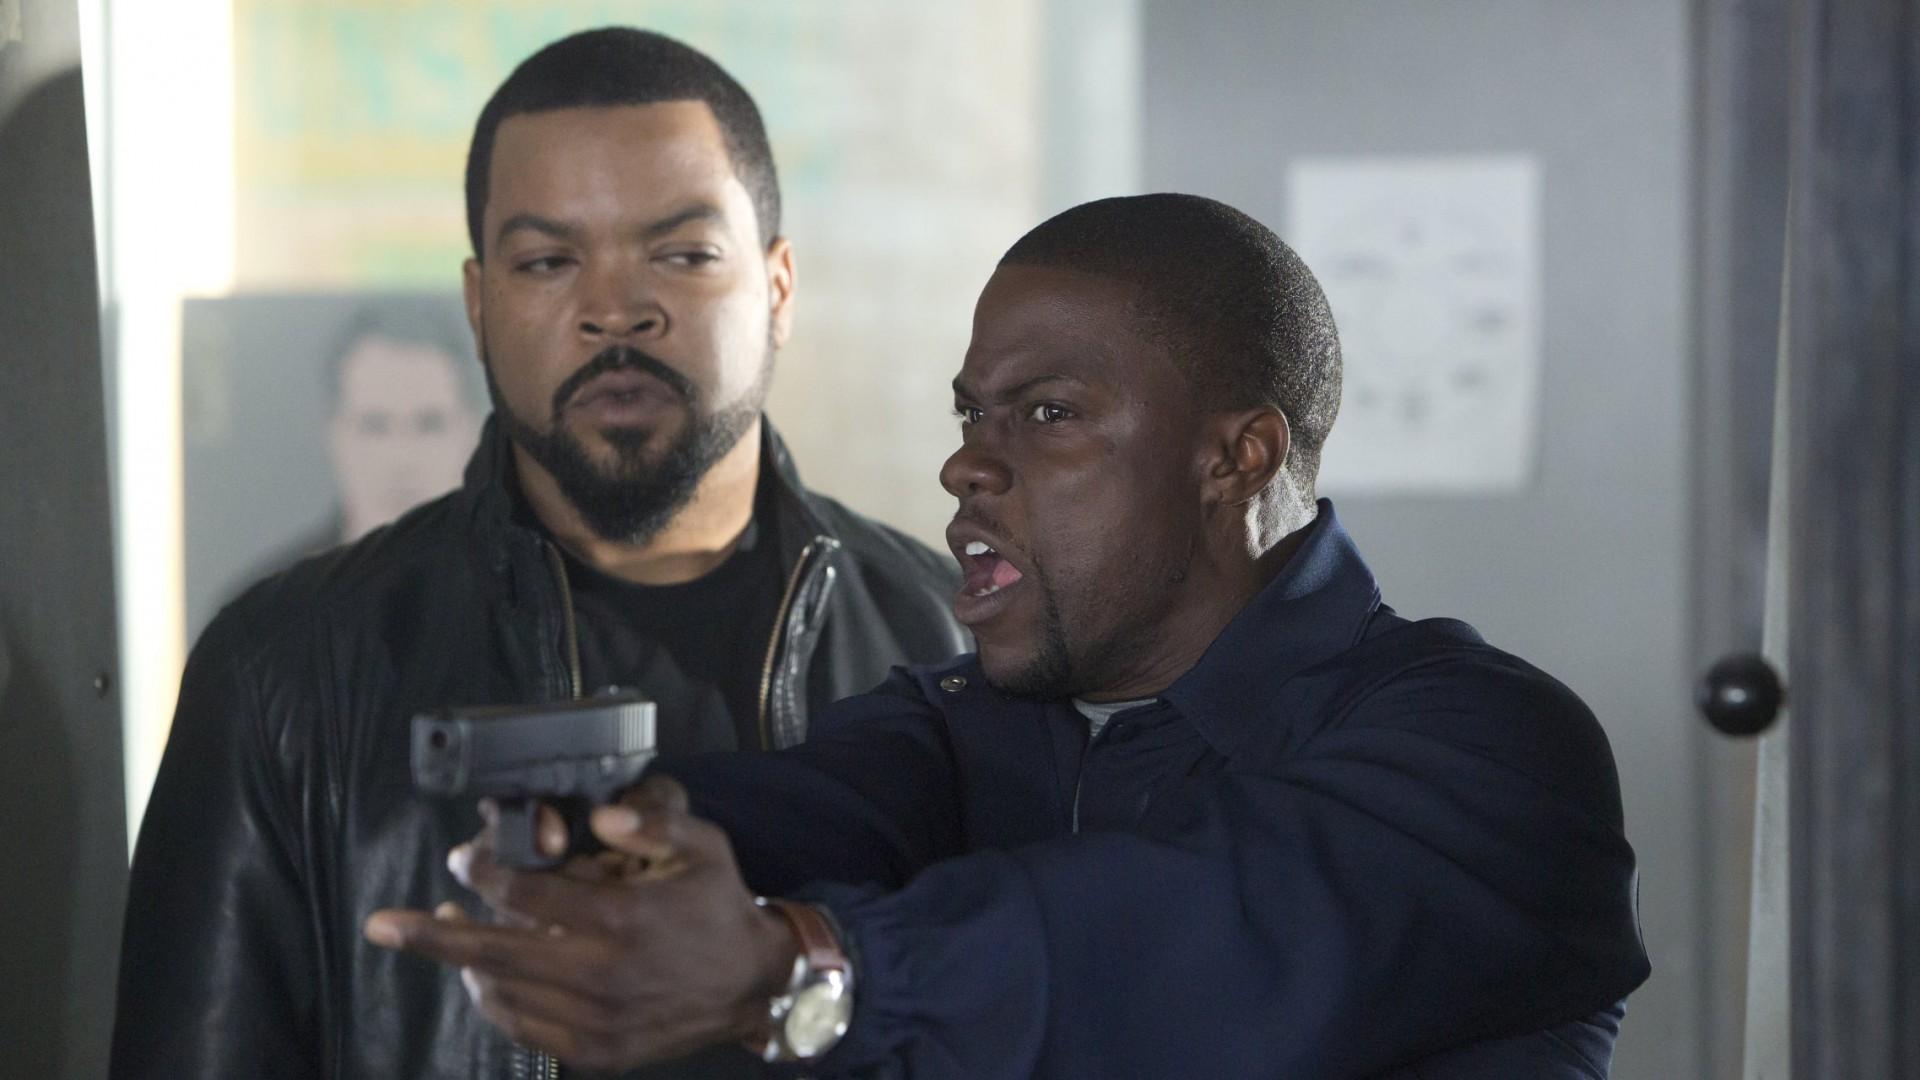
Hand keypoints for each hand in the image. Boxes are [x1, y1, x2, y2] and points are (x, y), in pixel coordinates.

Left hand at [363, 776, 798, 1069]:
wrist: (754, 986)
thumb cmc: (719, 907)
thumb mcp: (704, 848)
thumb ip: (654, 822)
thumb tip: (600, 817)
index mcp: (623, 919)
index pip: (529, 894)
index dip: (486, 874)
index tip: (464, 862)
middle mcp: (601, 975)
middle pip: (494, 953)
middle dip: (431, 936)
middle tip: (381, 926)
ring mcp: (596, 1021)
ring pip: (502, 994)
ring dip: (464, 966)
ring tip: (443, 936)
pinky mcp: (596, 1053)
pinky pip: (525, 1029)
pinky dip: (496, 1003)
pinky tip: (484, 978)